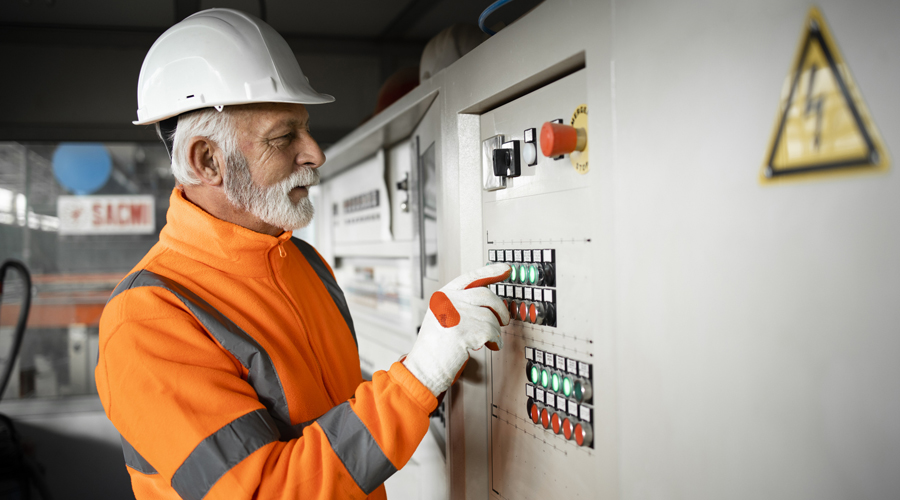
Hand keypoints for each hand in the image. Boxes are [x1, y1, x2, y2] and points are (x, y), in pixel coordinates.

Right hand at [403, 263, 510, 395]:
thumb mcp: (443, 315)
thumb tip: (490, 300)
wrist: (425, 367)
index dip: (491, 272)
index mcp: (444, 295)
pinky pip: (493, 332)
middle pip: (487, 295)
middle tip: (504, 320)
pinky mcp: (467, 331)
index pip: (471, 277)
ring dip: (495, 331)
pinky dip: (495, 341)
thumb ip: (462, 304)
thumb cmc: (435, 346)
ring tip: (486, 341)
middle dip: (501, 309)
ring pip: (492, 317)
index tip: (505, 269)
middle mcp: (450, 301)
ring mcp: (458, 315)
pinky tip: (487, 346)